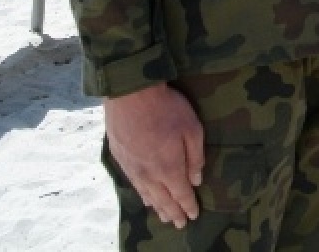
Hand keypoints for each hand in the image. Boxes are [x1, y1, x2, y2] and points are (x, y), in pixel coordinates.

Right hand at [104, 84, 204, 228]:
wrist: (130, 96)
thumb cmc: (167, 109)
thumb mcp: (192, 129)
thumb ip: (195, 157)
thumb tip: (197, 180)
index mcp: (169, 168)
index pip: (181, 194)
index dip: (188, 206)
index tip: (194, 216)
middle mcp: (149, 174)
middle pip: (163, 199)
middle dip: (174, 212)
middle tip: (181, 224)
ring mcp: (133, 168)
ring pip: (147, 195)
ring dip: (158, 207)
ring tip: (165, 217)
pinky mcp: (121, 159)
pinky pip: (134, 185)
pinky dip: (143, 195)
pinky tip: (146, 198)